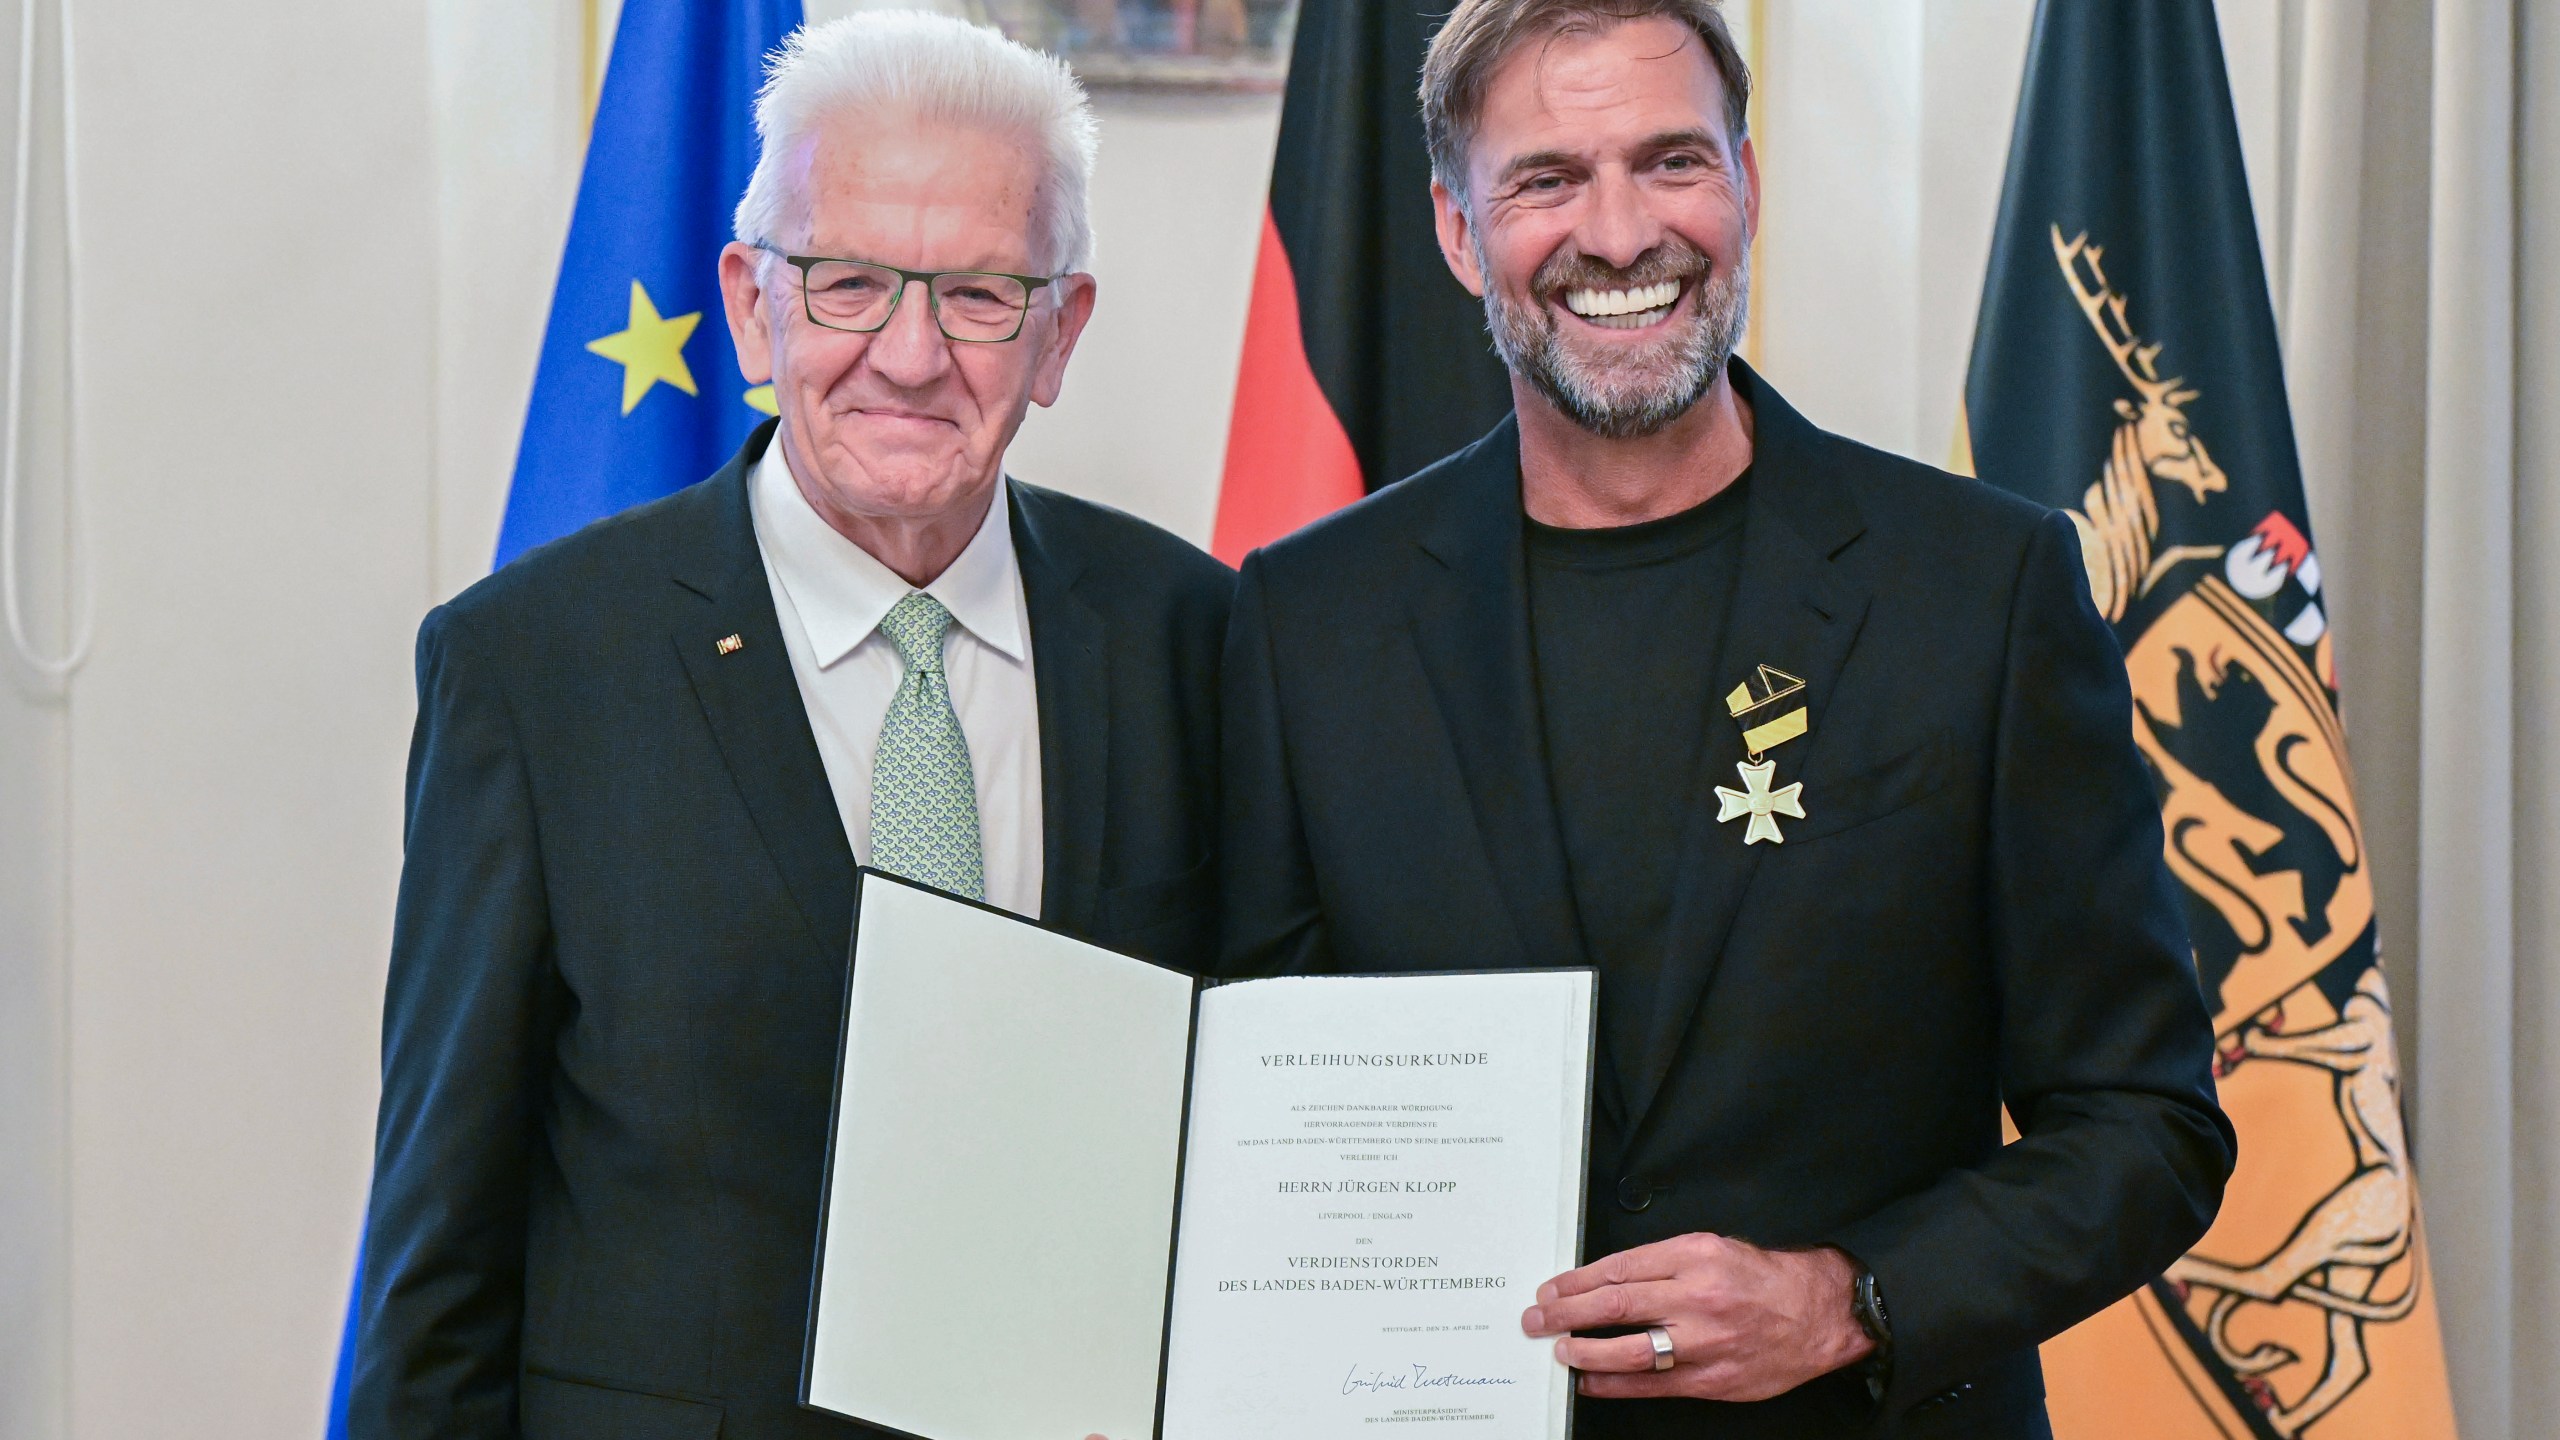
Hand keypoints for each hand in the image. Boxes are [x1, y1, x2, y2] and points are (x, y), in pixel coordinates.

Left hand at [1519, 1234, 1873, 1402]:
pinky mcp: (1712, 1378)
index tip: (1553, 1288)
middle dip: (1567, 1313)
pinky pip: (1653, 1384)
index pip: (1618, 1269)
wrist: (1817, 1313)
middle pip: (1615, 1306)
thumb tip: (1606, 1279)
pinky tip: (1592, 1381)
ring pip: (1630, 1349)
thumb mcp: (1713, 1246)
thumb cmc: (1764, 1279)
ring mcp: (1705, 1342)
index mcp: (1693, 1256)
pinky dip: (1615, 1384)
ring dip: (1585, 1351)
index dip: (1577, 1281)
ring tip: (1560, 1350)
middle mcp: (1697, 1297)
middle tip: (1539, 1318)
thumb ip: (1662, 1261)